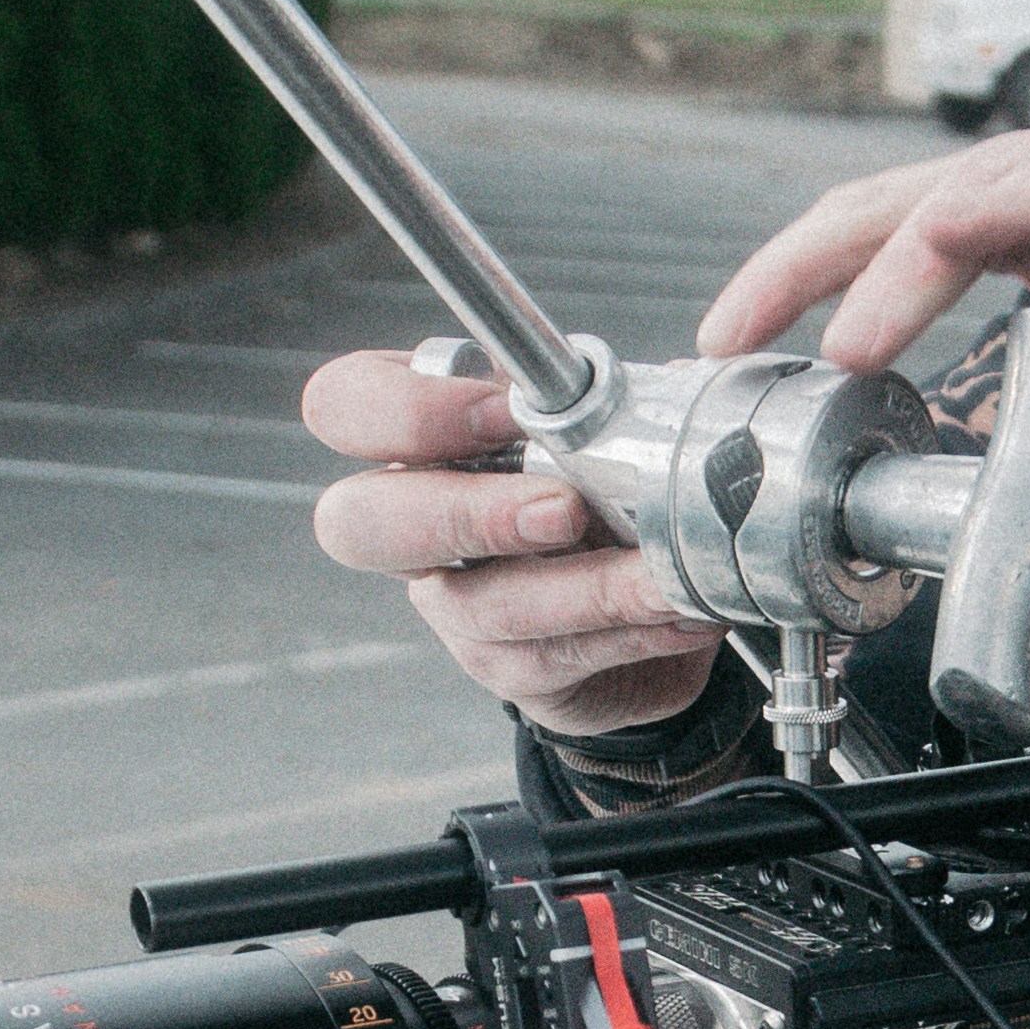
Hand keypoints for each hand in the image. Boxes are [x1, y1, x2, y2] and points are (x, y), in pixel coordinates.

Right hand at [300, 343, 727, 729]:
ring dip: (582, 588)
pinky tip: (682, 611)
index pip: (347, 404)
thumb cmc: (611, 481)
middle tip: (563, 510)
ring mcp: (451, 599)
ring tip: (659, 575)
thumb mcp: (610, 417)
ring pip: (479, 604)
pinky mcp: (507, 665)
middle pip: (358, 522)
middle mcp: (413, 518)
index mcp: (424, 434)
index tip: (510, 410)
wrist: (649, 592)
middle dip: (463, 514)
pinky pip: (554, 654)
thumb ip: (614, 394)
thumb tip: (681, 363)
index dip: (409, 410)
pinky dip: (628, 631)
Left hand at [694, 97, 1029, 411]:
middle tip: (755, 337)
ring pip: (1027, 194)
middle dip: (827, 266)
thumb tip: (986, 482)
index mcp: (1015, 212)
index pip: (877, 228)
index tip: (720, 345)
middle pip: (919, 204)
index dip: (791, 275)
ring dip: (947, 240)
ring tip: (880, 298)